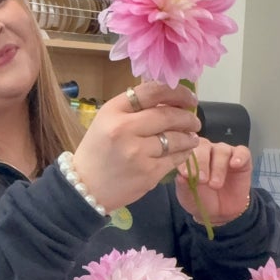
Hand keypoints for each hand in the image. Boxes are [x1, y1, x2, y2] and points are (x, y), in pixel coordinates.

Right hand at [73, 82, 200, 212]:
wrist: (85, 188)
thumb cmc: (97, 152)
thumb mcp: (106, 121)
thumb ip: (133, 109)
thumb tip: (168, 100)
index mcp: (113, 111)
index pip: (152, 92)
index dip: (177, 92)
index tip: (189, 98)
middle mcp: (125, 128)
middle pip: (168, 115)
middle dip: (187, 117)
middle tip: (194, 120)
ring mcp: (137, 152)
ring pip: (175, 138)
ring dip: (189, 136)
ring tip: (192, 137)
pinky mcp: (148, 173)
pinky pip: (174, 159)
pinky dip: (184, 153)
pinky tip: (185, 151)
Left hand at [175, 138, 252, 224]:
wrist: (219, 212)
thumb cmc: (200, 199)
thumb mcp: (188, 196)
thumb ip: (183, 185)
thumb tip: (180, 176)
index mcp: (190, 155)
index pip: (186, 149)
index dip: (185, 160)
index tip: (185, 174)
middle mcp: (207, 150)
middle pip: (203, 147)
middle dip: (201, 163)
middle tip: (201, 180)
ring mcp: (225, 153)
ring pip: (222, 151)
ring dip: (218, 167)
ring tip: (215, 185)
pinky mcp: (243, 159)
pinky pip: (242, 152)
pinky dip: (239, 156)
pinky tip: (235, 164)